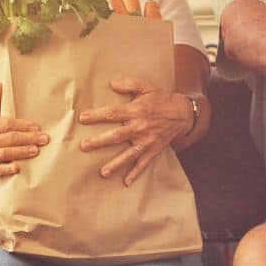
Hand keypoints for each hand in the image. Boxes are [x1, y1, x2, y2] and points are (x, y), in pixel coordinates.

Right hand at [0, 83, 48, 179]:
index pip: (6, 124)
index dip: (22, 125)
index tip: (36, 126)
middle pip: (8, 138)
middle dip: (27, 138)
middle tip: (43, 139)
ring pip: (4, 153)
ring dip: (20, 152)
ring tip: (35, 150)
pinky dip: (6, 169)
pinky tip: (17, 168)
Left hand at [78, 77, 192, 185]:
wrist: (182, 113)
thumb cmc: (161, 99)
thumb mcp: (147, 86)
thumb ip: (129, 84)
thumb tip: (112, 83)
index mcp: (136, 111)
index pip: (113, 113)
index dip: (97, 115)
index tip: (82, 118)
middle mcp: (140, 127)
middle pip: (117, 136)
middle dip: (100, 142)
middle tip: (84, 146)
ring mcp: (147, 141)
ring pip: (129, 154)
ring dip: (116, 164)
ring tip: (103, 173)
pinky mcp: (153, 150)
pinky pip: (143, 163)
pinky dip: (135, 173)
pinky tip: (126, 182)